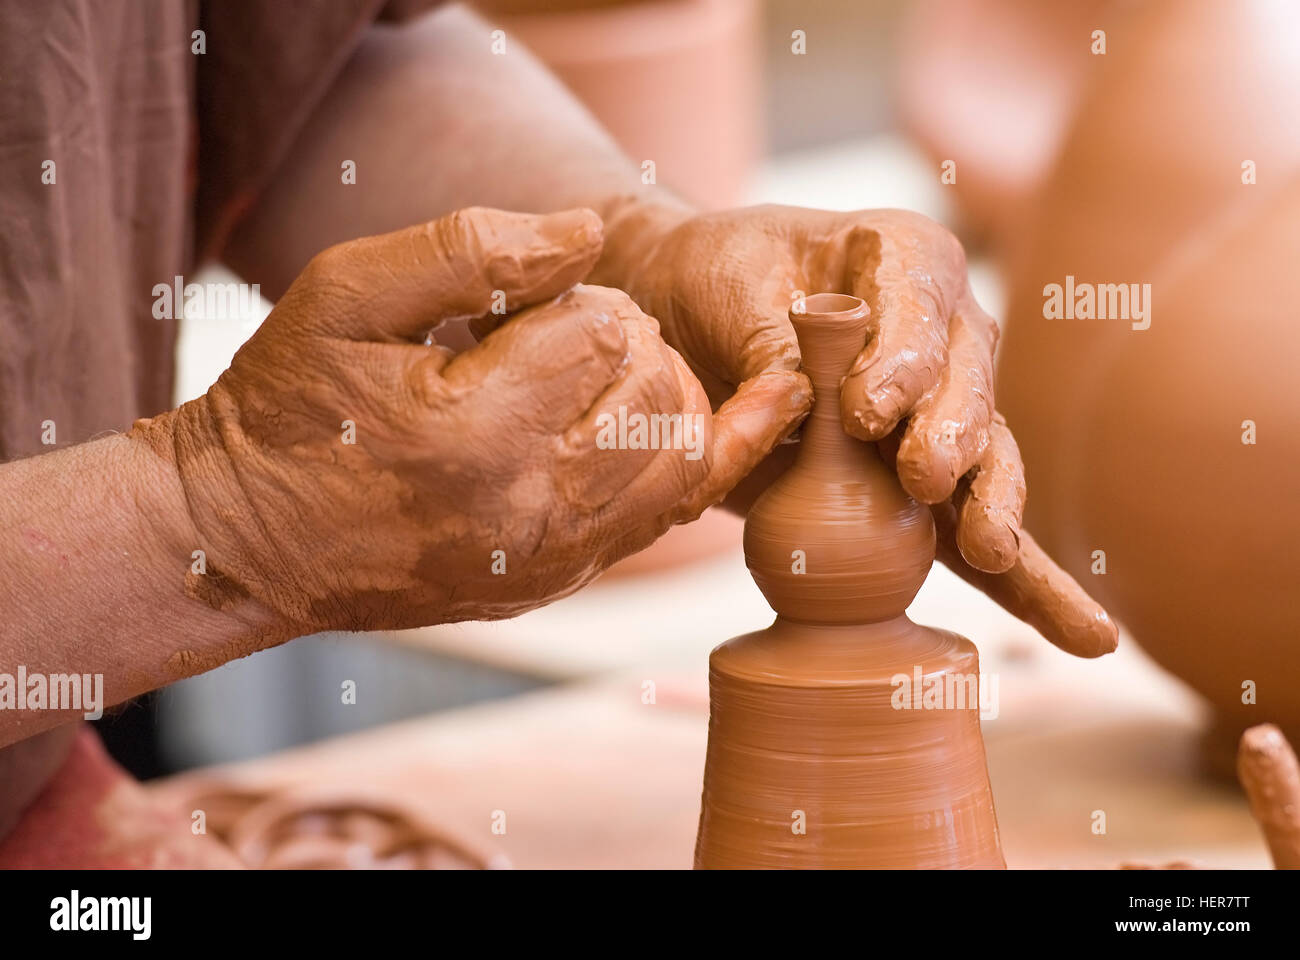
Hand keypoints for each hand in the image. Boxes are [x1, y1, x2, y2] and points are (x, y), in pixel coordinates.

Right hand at [131, 207, 741, 631]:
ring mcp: (551, 555)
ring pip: (681, 459)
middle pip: (658, 393)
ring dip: (659, 397)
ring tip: (594, 378)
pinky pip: (662, 514)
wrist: (253, 541)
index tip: (521, 311)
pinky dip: (671, 458)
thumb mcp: (346, 297)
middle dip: (628, 342)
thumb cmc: (291, 408)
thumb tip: (588, 234)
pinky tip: (641, 422)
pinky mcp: (558, 579)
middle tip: (562, 336)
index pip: (606, 333)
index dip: (580, 299)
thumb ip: (470, 252)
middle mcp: (529, 505)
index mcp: (474, 429)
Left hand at [598, 201, 1115, 656]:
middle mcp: (946, 334)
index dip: (902, 362)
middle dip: (952, 435)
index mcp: (904, 260)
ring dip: (993, 506)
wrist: (696, 322)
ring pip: (988, 461)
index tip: (865, 413)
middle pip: (969, 387)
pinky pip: (976, 535)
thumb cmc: (721, 284)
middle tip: (924, 477)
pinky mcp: (926, 489)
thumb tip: (801, 406)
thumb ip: (771, 348)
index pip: (919, 310)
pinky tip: (1086, 634)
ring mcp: (948, 412)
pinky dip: (1030, 586)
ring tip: (992, 547)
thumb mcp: (729, 293)